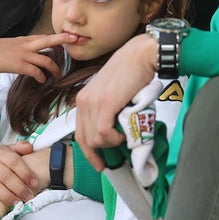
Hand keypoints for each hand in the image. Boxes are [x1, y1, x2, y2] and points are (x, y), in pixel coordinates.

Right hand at [0, 33, 75, 84]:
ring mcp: (24, 55)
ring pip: (47, 60)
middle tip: (76, 39)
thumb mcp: (12, 44)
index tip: (70, 36)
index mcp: (25, 40)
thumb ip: (24, 46)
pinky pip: (36, 72)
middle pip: (50, 40)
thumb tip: (33, 50)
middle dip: (64, 39)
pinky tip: (42, 80)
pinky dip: (42, 77)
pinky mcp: (20, 66)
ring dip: (55, 69)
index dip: (59, 37)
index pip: (46, 37)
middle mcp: (27, 45)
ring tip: (58, 75)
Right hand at [0, 142, 41, 210]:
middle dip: (19, 188)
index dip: (26, 172)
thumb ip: (19, 148)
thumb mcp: (6, 153)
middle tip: (28, 197)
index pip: (14, 161)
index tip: (34, 183)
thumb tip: (30, 147)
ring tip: (16, 203)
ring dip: (7, 195)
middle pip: (6, 175)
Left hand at [74, 34, 156, 169]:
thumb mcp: (111, 94)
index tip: (99, 163)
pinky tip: (123, 134)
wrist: (139, 56)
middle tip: (110, 159)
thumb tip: (112, 132)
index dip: (88, 152)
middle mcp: (84, 101)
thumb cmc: (131, 74)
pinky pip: (104, 133)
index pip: (79, 133)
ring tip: (123, 136)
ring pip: (95, 139)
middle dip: (97, 154)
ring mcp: (93, 103)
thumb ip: (107, 111)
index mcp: (83, 100)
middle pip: (85, 140)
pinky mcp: (105, 104)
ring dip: (110, 143)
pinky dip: (114, 138)